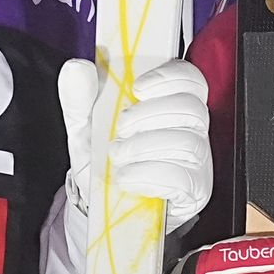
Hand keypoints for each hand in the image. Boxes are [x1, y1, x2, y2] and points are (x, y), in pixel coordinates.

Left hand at [57, 56, 214, 224]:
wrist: (101, 205)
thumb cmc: (102, 160)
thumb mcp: (85, 127)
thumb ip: (80, 97)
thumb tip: (77, 68)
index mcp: (170, 105)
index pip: (190, 80)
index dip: (170, 78)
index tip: (138, 87)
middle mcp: (191, 130)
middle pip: (192, 108)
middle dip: (150, 115)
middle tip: (120, 129)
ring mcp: (197, 161)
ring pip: (188, 142)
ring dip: (145, 147)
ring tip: (118, 156)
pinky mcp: (194, 191)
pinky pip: (183, 177)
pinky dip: (149, 175)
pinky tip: (128, 177)